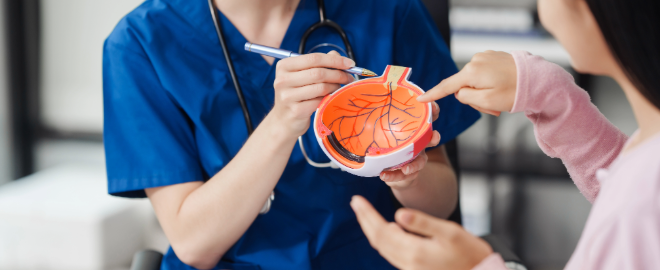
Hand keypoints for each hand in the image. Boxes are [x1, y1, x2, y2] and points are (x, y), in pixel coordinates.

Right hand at [271, 51, 355, 138]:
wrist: (285, 120)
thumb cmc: (297, 95)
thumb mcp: (304, 75)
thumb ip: (319, 63)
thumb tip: (336, 55)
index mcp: (284, 66)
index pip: (314, 58)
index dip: (334, 60)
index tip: (350, 63)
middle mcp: (282, 79)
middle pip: (318, 72)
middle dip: (338, 74)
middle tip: (349, 78)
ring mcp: (287, 96)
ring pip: (321, 87)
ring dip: (335, 87)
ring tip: (339, 88)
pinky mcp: (296, 111)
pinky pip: (319, 101)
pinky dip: (328, 99)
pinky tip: (329, 98)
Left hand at [350, 196, 492, 269]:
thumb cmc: (470, 253)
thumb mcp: (449, 232)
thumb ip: (422, 223)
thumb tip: (398, 215)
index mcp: (414, 251)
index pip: (381, 231)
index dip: (367, 214)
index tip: (356, 200)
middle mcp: (407, 263)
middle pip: (377, 240)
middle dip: (365, 220)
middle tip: (355, 202)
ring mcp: (409, 268)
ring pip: (383, 247)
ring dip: (372, 229)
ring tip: (365, 212)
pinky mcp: (414, 269)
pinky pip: (392, 252)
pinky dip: (384, 238)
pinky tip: (387, 227)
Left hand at [380, 102, 440, 188]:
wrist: (391, 171)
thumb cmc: (388, 145)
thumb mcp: (384, 129)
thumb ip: (378, 117)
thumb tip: (364, 99)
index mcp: (415, 131)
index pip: (427, 118)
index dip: (433, 111)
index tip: (432, 106)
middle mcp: (419, 145)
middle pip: (431, 140)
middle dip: (434, 137)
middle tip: (434, 136)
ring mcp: (415, 160)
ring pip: (420, 162)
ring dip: (414, 165)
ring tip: (405, 169)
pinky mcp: (407, 174)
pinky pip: (402, 176)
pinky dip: (393, 176)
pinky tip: (383, 175)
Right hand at [417, 51, 517, 116]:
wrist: (539, 79)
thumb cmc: (515, 93)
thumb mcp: (487, 102)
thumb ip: (466, 98)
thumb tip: (460, 92)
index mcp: (471, 72)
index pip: (446, 86)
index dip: (432, 94)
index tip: (420, 99)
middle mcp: (475, 61)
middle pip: (463, 86)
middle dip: (474, 100)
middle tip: (493, 110)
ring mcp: (485, 57)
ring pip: (474, 81)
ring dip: (483, 93)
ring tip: (500, 101)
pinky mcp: (493, 56)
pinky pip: (484, 74)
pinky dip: (489, 84)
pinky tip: (502, 88)